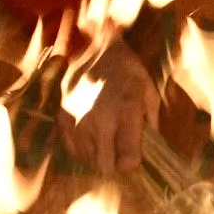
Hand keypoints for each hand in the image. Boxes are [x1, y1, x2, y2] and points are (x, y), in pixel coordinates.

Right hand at [63, 40, 156, 175]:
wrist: (96, 48)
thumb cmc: (128, 71)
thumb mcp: (149, 92)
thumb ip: (151, 123)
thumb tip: (151, 149)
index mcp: (126, 113)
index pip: (128, 159)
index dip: (132, 163)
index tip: (134, 156)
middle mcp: (99, 121)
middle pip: (105, 165)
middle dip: (115, 165)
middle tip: (119, 154)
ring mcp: (77, 120)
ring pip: (87, 159)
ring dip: (98, 156)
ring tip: (105, 141)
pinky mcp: (62, 117)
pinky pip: (71, 149)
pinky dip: (82, 149)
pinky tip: (90, 138)